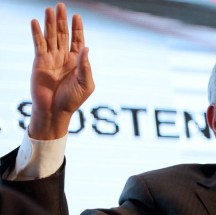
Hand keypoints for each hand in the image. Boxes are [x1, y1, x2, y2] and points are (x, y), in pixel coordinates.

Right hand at [29, 3, 93, 139]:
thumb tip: (86, 48)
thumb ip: (86, 66)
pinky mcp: (40, 62)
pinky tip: (36, 22)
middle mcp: (64, 57)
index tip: (77, 16)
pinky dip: (37, 33)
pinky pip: (39, 44)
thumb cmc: (73, 100)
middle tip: (61, 6)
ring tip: (49, 9)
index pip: (78, 41)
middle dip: (62, 21)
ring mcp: (51, 59)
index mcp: (77, 62)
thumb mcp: (86, 84)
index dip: (77, 28)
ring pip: (51, 37)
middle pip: (63, 35)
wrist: (55, 111)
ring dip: (50, 23)